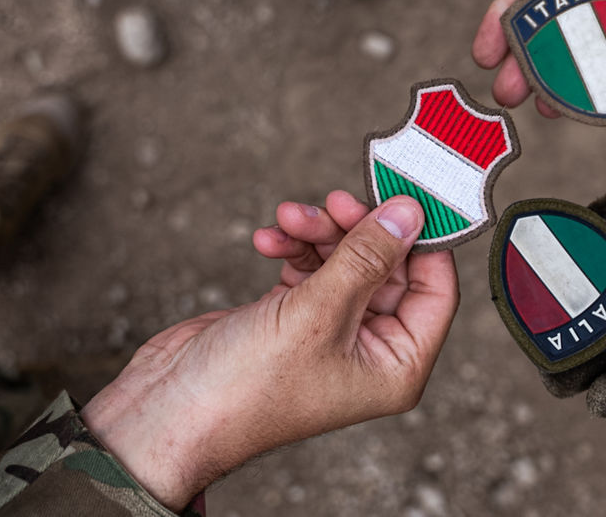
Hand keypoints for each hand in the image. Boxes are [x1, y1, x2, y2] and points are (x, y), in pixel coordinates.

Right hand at [80, 192, 457, 509]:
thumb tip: (409, 213)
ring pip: (345, 260)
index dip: (422, 241)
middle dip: (356, 229)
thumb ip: (367, 257)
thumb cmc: (247, 389)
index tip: (403, 196)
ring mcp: (331, 331)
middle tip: (333, 203)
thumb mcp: (319, 312)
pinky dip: (292, 248)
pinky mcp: (294, 316)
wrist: (170, 410)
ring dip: (318, 233)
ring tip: (289, 217)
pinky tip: (269, 240)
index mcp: (397, 365)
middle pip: (387, 266)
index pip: (435, 289)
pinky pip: (310, 267)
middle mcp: (370, 349)